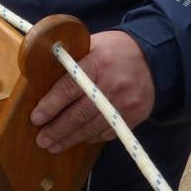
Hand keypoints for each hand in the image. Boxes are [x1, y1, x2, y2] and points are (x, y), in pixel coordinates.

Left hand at [30, 30, 154, 152]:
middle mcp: (112, 86)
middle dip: (57, 130)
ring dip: (70, 139)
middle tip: (41, 140)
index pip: (69, 88)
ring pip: (93, 128)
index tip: (36, 118)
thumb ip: (71, 61)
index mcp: (96, 64)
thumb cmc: (114, 49)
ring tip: (53, 146)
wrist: (154, 57)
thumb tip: (43, 78)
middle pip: (80, 114)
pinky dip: (90, 137)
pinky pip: (108, 132)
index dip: (51, 105)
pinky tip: (77, 139)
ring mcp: (125, 104)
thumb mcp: (91, 44)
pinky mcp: (135, 116)